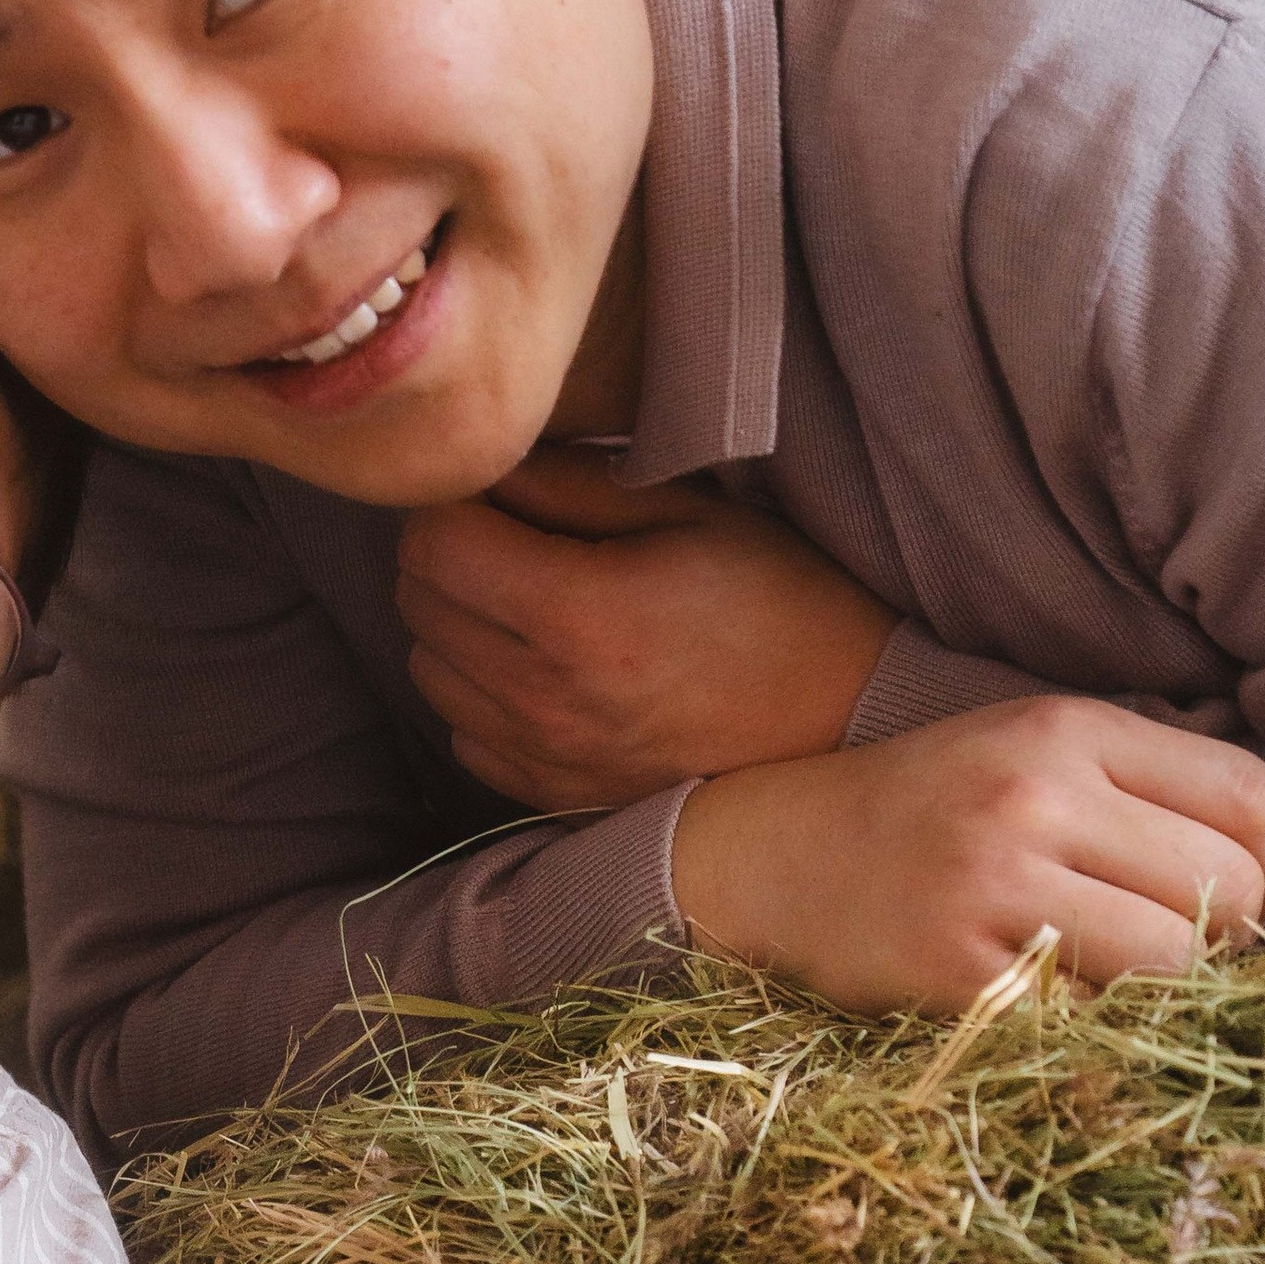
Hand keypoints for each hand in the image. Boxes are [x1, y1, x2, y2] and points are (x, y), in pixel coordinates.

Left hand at [395, 445, 897, 807]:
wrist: (846, 718)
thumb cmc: (778, 599)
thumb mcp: (686, 511)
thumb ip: (568, 483)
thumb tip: (483, 468)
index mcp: (576, 612)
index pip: (434, 543)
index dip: (454, 503)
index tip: (497, 495)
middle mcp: (544, 696)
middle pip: (418, 604)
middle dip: (448, 556)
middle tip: (512, 538)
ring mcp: (544, 756)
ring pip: (429, 669)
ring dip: (456, 626)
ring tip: (528, 604)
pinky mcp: (553, 795)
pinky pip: (463, 732)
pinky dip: (480, 694)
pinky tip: (541, 670)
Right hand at [672, 695, 1264, 1008]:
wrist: (772, 856)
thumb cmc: (930, 810)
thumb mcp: (1035, 754)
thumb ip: (1150, 790)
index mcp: (1066, 731)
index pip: (1252, 799)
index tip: (1229, 892)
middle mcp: (1032, 799)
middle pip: (1230, 889)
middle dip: (1220, 931)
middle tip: (1151, 936)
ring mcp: (990, 890)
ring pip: (1175, 964)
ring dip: (1159, 985)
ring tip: (1101, 969)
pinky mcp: (954, 977)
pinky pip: (1089, 1021)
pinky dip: (1084, 1023)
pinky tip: (1037, 995)